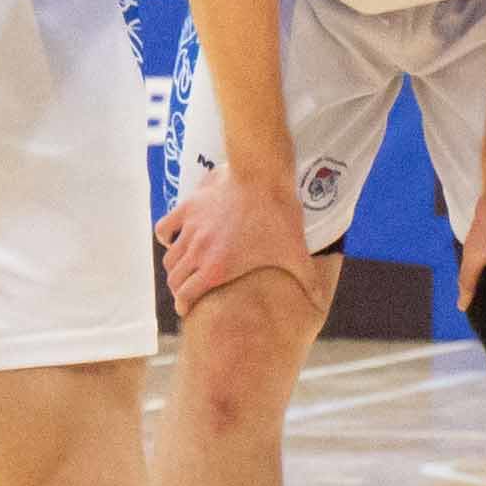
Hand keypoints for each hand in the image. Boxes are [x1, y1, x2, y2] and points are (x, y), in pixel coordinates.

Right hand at [157, 165, 313, 312]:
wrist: (262, 176)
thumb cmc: (279, 216)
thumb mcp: (295, 253)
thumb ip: (309, 281)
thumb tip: (322, 302)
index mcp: (217, 269)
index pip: (186, 297)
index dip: (184, 306)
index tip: (187, 309)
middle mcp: (197, 252)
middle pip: (173, 279)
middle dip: (179, 289)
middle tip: (188, 291)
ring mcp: (190, 229)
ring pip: (169, 257)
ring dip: (174, 267)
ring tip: (183, 269)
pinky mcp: (188, 208)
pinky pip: (164, 228)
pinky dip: (166, 237)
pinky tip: (174, 239)